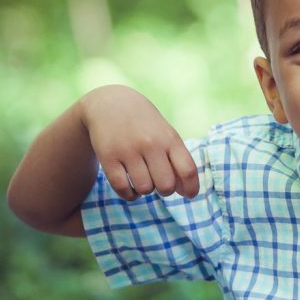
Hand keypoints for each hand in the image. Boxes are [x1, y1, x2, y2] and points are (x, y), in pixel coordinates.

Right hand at [79, 85, 198, 199]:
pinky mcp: (108, 157)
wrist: (110, 104)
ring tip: (143, 179)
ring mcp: (128, 150)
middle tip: (159, 181)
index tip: (189, 195)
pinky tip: (130, 187)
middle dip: (165, 190)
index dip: (192, 188)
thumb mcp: (165, 135)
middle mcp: (151, 144)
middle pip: (166, 185)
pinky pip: (123, 189)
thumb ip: (177, 160)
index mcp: (169, 138)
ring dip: (145, 190)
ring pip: (145, 189)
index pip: (188, 170)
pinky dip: (129, 194)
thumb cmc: (145, 125)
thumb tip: (188, 192)